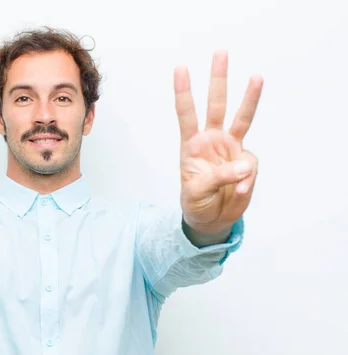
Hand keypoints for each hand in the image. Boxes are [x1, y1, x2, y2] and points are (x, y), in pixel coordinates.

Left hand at [174, 50, 262, 234]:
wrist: (212, 220)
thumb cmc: (197, 202)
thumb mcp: (197, 192)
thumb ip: (219, 177)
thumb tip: (245, 166)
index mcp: (192, 145)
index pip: (186, 113)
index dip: (184, 91)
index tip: (181, 68)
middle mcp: (212, 140)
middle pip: (216, 104)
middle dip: (218, 79)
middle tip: (220, 52)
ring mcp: (231, 149)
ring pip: (242, 118)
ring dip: (249, 97)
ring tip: (256, 76)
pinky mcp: (246, 163)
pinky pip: (251, 167)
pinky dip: (246, 181)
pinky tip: (239, 192)